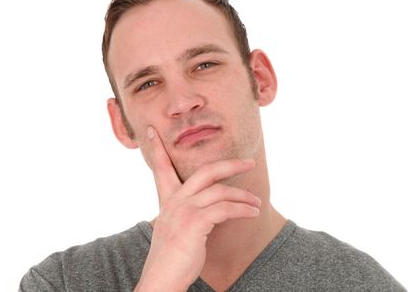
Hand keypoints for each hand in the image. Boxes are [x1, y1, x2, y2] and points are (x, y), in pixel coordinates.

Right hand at [134, 126, 260, 291]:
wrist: (161, 281)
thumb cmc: (173, 259)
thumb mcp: (177, 229)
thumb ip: (191, 213)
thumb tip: (215, 207)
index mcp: (168, 201)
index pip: (161, 169)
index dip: (157, 149)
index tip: (153, 131)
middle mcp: (175, 201)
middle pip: (205, 171)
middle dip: (230, 164)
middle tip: (249, 162)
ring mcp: (184, 210)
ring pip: (221, 190)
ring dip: (243, 196)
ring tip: (256, 202)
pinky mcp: (194, 222)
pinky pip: (226, 208)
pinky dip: (243, 209)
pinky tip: (252, 212)